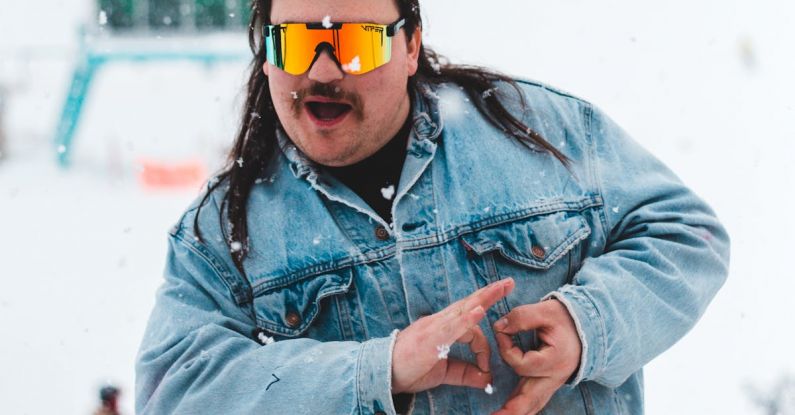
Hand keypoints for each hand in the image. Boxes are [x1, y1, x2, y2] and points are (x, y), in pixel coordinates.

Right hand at [391, 278, 515, 393]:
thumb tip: (487, 379)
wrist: (382, 372)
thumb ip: (464, 373)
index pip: (471, 326)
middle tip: (509, 282)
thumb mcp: (443, 372)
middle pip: (468, 303)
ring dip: (483, 298)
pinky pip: (451, 325)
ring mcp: (434, 326)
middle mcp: (439, 322)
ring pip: (462, 309)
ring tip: (500, 288)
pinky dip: (466, 318)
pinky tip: (479, 311)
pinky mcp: (430, 336)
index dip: (484, 345)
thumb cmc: (410, 369)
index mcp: (442, 328)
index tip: (486, 367)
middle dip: (490, 293)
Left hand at [491, 299, 581, 414]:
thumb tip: (499, 328)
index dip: (505, 348)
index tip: (501, 330)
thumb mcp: (546, 310)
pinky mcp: (548, 384)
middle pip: (531, 399)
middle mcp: (555, 376)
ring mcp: (552, 383)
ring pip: (533, 404)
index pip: (521, 363)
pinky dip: (522, 408)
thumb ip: (521, 317)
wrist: (585, 327)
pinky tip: (508, 413)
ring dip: (515, 412)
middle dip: (513, 410)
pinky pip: (534, 401)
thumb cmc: (565, 319)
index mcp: (555, 359)